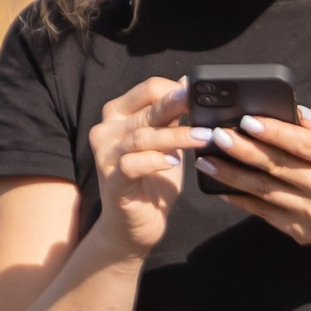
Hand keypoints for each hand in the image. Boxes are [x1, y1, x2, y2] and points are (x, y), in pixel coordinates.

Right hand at [88, 78, 201, 258]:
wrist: (135, 225)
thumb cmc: (153, 180)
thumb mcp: (168, 142)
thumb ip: (174, 117)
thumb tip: (190, 85)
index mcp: (119, 115)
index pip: (147, 89)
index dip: (175, 89)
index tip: (201, 94)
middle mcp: (107, 131)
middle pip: (147, 110)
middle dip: (178, 105)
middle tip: (202, 104)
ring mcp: (106, 157)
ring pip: (141, 137)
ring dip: (176, 136)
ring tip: (203, 137)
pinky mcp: (112, 182)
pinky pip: (130, 165)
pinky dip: (154, 161)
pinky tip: (174, 162)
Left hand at [203, 105, 310, 262]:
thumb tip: (290, 111)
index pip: (304, 144)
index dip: (274, 132)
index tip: (247, 121)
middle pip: (279, 167)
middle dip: (244, 150)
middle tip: (217, 136)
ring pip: (265, 191)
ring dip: (232, 175)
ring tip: (207, 160)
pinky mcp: (299, 230)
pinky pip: (263, 212)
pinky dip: (241, 198)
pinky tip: (221, 186)